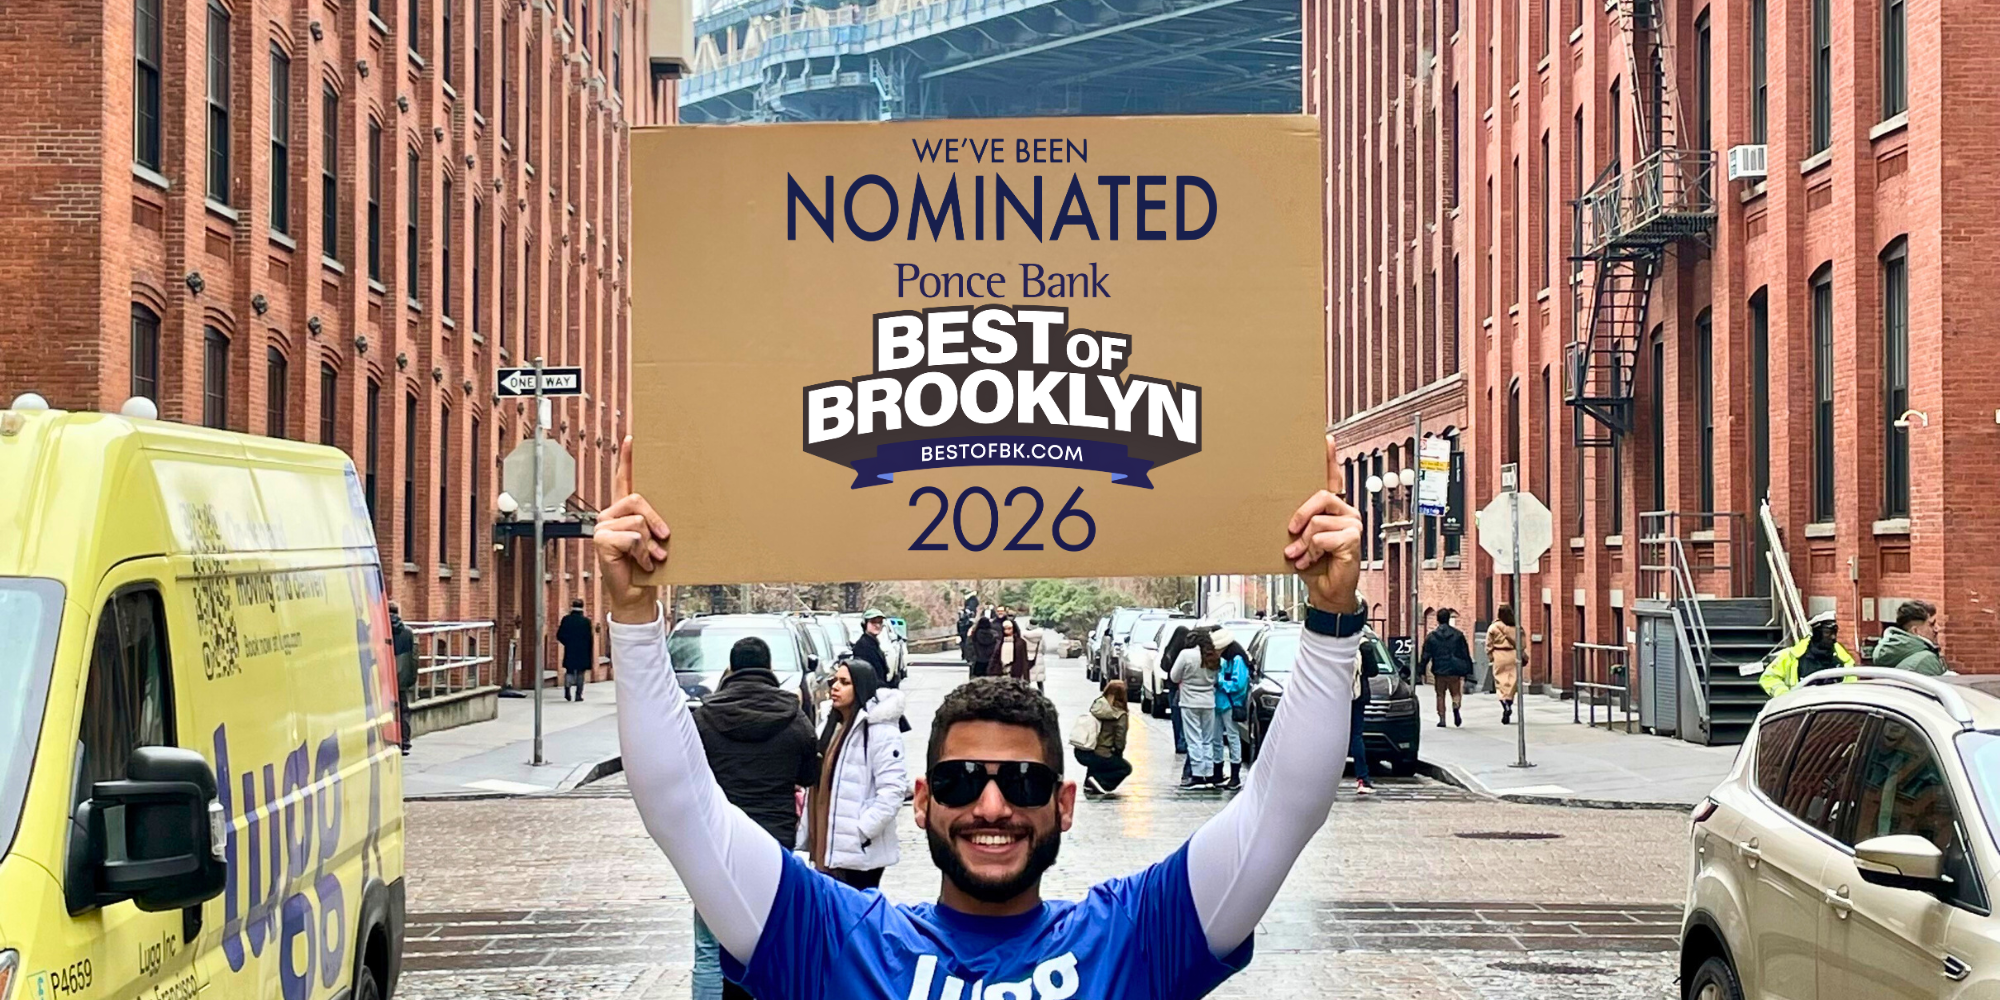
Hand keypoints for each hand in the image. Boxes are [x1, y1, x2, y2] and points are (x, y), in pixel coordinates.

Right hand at [593, 436, 669, 622]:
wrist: (637, 593)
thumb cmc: (647, 566)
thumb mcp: (656, 540)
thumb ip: (657, 522)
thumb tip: (669, 516)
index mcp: (623, 511)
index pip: (623, 479)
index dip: (627, 459)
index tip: (632, 439)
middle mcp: (611, 515)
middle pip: (637, 499)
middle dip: (656, 519)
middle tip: (665, 536)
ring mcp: (604, 527)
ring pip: (638, 521)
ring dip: (650, 544)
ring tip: (651, 557)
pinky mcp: (601, 541)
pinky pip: (632, 538)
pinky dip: (642, 554)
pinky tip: (641, 564)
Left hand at [1282, 434, 1362, 614]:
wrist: (1325, 592)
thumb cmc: (1313, 565)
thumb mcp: (1300, 539)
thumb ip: (1297, 522)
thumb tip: (1282, 513)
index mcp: (1333, 508)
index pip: (1333, 478)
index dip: (1329, 458)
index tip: (1326, 439)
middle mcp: (1345, 512)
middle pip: (1320, 496)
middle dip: (1300, 514)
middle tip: (1290, 531)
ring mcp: (1352, 525)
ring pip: (1318, 521)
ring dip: (1302, 543)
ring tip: (1299, 555)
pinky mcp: (1353, 540)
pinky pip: (1322, 538)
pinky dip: (1311, 552)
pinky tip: (1310, 561)